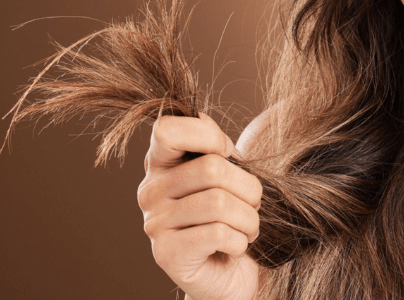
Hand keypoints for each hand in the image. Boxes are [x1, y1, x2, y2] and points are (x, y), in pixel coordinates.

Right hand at [137, 112, 262, 299]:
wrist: (229, 275)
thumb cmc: (231, 218)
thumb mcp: (227, 176)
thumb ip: (217, 149)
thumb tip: (216, 136)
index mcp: (161, 164)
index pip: (168, 130)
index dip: (208, 136)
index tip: (228, 154)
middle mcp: (150, 191)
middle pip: (211, 168)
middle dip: (249, 188)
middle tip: (253, 205)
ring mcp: (154, 224)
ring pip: (219, 203)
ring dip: (249, 218)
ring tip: (248, 227)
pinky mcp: (167, 254)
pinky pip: (218, 234)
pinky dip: (240, 241)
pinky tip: (236, 246)